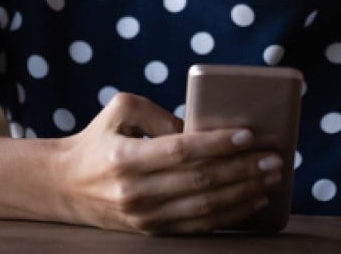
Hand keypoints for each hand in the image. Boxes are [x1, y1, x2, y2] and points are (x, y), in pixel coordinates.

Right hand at [53, 93, 282, 233]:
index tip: (249, 136)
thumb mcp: (120, 110)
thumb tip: (200, 129)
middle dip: (243, 169)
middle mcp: (134, 191)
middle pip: (200, 181)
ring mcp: (144, 216)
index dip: (218, 144)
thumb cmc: (100, 139)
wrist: (65, 186)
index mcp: (125, 157)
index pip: (181, 151)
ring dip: (244, 193)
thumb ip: (159, 113)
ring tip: (271, 178)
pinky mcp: (151, 231)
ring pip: (204, 207)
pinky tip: (253, 200)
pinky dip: (230, 214)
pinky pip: (199, 225)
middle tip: (275, 158)